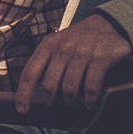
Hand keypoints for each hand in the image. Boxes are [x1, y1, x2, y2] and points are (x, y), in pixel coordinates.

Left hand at [13, 15, 130, 111]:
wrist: (110, 23)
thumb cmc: (81, 38)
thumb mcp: (59, 43)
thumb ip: (47, 62)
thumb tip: (35, 91)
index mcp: (49, 45)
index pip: (30, 73)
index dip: (24, 94)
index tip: (21, 109)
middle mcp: (63, 48)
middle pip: (49, 85)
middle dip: (52, 100)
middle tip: (57, 104)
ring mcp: (82, 53)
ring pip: (69, 88)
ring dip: (71, 101)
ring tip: (75, 102)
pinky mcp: (101, 58)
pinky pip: (90, 86)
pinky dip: (89, 99)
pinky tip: (89, 102)